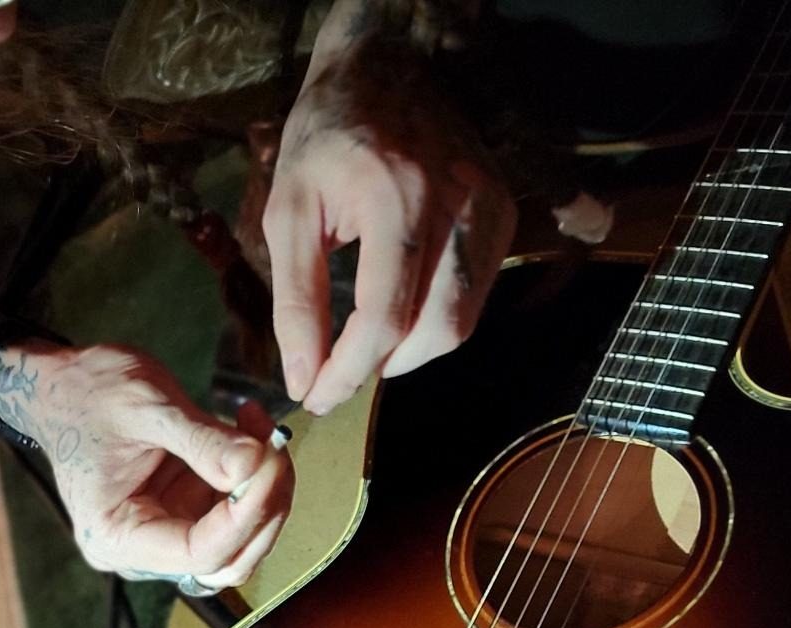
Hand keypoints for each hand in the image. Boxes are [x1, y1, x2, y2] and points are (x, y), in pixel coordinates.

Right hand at [0, 342, 294, 591]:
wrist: (62, 386)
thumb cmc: (88, 394)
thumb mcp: (146, 406)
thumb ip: (202, 441)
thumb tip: (255, 465)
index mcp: (117, 537)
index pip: (199, 553)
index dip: (245, 516)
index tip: (268, 464)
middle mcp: (140, 550)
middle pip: (227, 560)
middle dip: (264, 508)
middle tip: (275, 448)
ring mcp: (164, 534)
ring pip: (240, 541)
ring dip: (266, 492)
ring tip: (264, 432)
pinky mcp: (182, 514)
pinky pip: (233, 514)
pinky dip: (255, 478)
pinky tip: (252, 434)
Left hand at [266, 0, 517, 414]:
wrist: (388, 68)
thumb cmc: (328, 137)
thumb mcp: (289, 210)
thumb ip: (296, 299)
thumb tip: (303, 376)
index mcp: (396, 198)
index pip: (383, 317)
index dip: (349, 372)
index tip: (317, 396)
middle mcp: (455, 205)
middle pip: (434, 331)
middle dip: (381, 368)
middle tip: (339, 372)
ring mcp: (489, 209)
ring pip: (461, 322)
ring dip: (410, 353)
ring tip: (366, 345)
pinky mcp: (502, 216)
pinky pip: (475, 298)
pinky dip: (434, 323)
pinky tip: (399, 313)